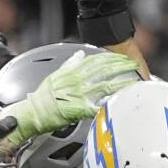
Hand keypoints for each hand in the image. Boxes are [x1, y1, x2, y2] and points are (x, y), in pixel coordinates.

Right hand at [0, 50, 138, 146]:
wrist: (33, 112)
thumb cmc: (42, 98)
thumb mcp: (55, 75)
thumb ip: (70, 64)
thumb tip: (79, 55)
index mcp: (72, 72)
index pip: (96, 60)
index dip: (112, 58)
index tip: (122, 57)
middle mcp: (77, 81)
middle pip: (104, 70)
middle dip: (121, 67)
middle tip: (134, 66)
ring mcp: (80, 94)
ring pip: (106, 85)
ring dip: (122, 83)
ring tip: (134, 82)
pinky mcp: (80, 108)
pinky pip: (99, 106)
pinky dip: (110, 104)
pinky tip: (122, 103)